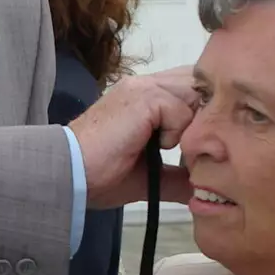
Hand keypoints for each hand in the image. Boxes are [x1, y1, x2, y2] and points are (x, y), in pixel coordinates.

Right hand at [69, 66, 198, 208]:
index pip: (190, 88)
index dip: (201, 112)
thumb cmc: (99, 175)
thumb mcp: (148, 176)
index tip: (194, 142)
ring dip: (190, 125)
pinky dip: (176, 132)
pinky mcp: (145, 97)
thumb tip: (201, 189)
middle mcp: (146, 85)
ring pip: (195, 95)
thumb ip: (175, 176)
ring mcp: (145, 87)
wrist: (71, 172)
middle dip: (203, 115)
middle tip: (190, 146)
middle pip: (197, 86)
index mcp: (146, 97)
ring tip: (169, 148)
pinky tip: (154, 146)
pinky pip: (183, 109)